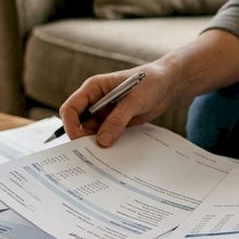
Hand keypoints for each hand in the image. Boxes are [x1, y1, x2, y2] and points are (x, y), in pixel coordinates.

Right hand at [60, 63, 175, 146]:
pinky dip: (108, 144)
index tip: (78, 141)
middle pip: (78, 124)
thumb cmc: (151, 82)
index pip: (71, 108)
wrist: (168, 84)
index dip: (70, 125)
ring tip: (104, 157)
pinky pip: (106, 136)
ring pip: (91, 133)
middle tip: (91, 155)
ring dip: (96, 144)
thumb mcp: (134, 100)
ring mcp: (105, 113)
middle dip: (82, 138)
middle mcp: (95, 101)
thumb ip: (117, 120)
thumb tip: (101, 142)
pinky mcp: (115, 122)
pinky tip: (114, 153)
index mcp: (93, 88)